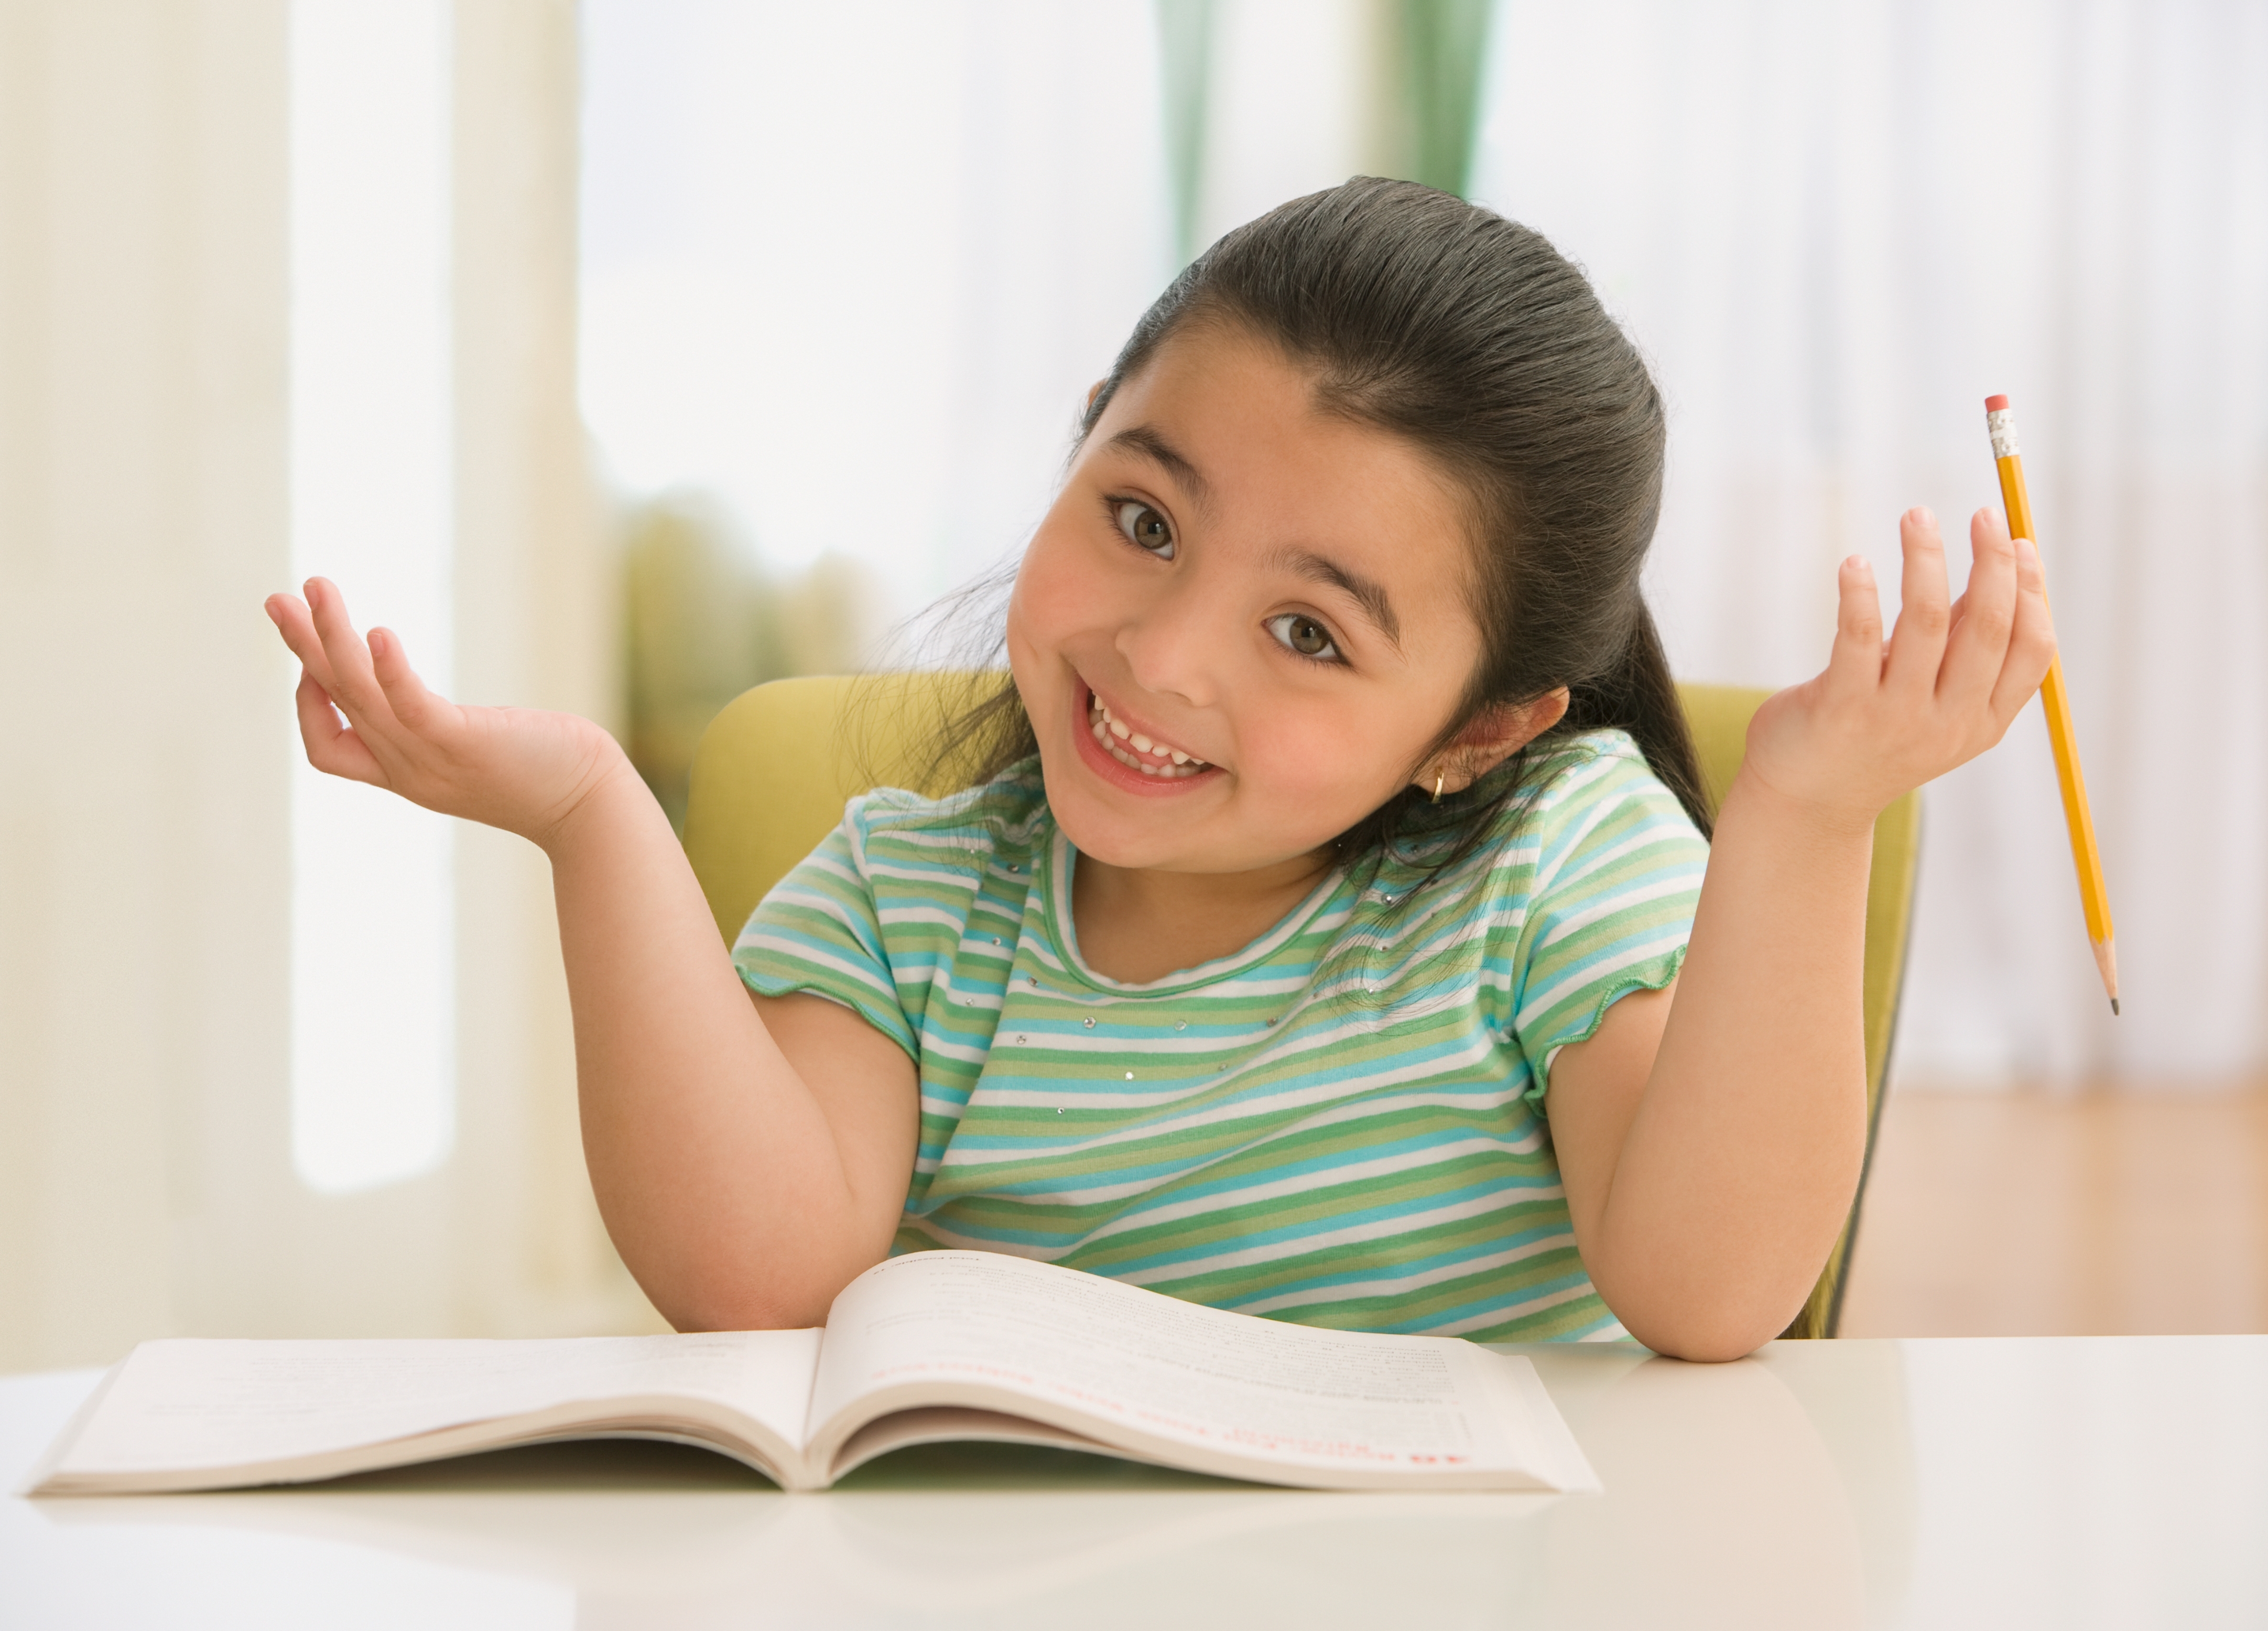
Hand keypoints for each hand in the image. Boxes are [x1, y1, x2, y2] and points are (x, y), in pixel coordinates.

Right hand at [266, 577, 629, 846]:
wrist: (589, 804)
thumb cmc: (542, 769)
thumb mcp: (471, 751)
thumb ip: (436, 729)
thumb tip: (415, 698)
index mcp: (403, 772)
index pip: (328, 748)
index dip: (314, 703)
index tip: (319, 661)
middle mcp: (407, 770)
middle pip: (335, 707)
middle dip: (304, 648)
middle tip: (276, 599)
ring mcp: (431, 759)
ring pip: (361, 697)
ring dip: (331, 640)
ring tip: (316, 588)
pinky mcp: (465, 744)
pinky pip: (413, 707)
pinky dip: (391, 671)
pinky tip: (378, 632)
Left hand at [1740, 505, 2055, 830]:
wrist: (1807, 803)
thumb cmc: (1873, 738)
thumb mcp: (1933, 701)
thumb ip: (1962, 645)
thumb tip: (1996, 567)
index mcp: (1982, 722)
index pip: (2031, 650)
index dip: (2032, 592)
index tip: (2021, 541)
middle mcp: (1947, 723)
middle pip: (1988, 629)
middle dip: (1992, 563)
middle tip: (1985, 514)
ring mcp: (1896, 718)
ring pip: (1927, 621)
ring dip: (1926, 559)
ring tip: (1918, 515)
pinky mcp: (1842, 707)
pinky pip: (1858, 636)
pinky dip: (1862, 592)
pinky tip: (1856, 562)